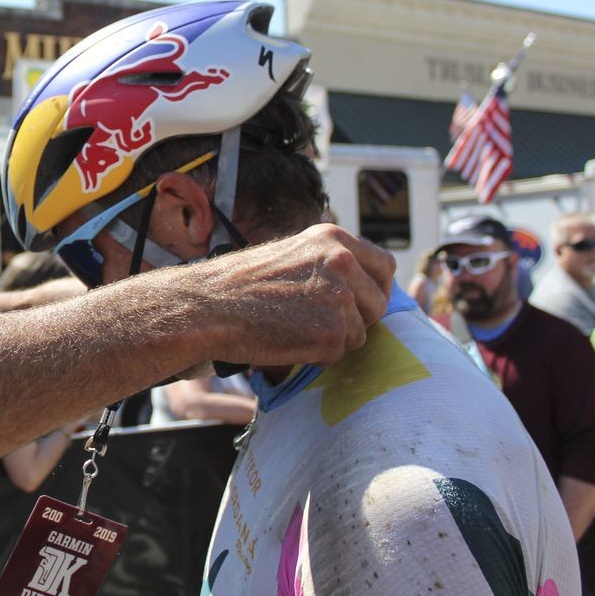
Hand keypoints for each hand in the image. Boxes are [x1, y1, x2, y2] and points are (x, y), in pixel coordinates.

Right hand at [186, 223, 394, 367]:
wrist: (209, 306)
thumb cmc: (241, 285)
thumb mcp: (292, 254)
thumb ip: (329, 263)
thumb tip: (363, 283)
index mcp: (334, 239)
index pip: (385, 265)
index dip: (375, 289)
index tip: (360, 302)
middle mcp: (343, 262)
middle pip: (378, 304)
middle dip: (356, 319)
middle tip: (318, 322)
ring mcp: (339, 297)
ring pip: (359, 333)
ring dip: (332, 339)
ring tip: (293, 328)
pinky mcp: (331, 332)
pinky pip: (338, 355)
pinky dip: (315, 356)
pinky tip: (287, 341)